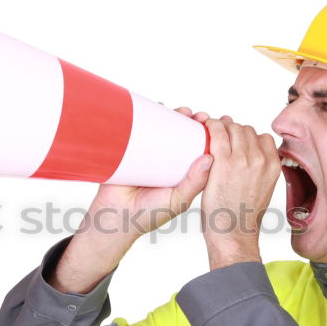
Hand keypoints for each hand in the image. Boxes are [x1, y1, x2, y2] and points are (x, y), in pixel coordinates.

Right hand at [85, 106, 212, 240]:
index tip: (212, 126)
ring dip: (173, 115)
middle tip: (197, 115)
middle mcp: (166, 163)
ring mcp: (147, 156)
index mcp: (180, 174)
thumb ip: (193, 184)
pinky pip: (139, 130)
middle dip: (190, 122)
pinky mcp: (129, 151)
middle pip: (180, 135)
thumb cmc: (148, 215)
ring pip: (162, 130)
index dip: (205, 136)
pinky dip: (147, 116)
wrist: (115, 218)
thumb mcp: (176, 201)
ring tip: (182, 110)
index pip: (196, 150)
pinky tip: (156, 106)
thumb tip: (210, 158)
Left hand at [199, 115, 280, 269]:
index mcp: (273, 166)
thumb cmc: (243, 218)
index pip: (262, 137)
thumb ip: (260, 173)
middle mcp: (261, 160)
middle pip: (246, 130)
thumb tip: (251, 164)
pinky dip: (210, 126)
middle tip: (219, 135)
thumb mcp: (263, 191)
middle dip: (233, 129)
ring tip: (210, 132)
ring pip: (233, 127)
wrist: (234, 234)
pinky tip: (204, 128)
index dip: (248, 136)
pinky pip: (217, 133)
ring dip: (221, 126)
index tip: (236, 140)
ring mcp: (242, 159)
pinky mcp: (223, 162)